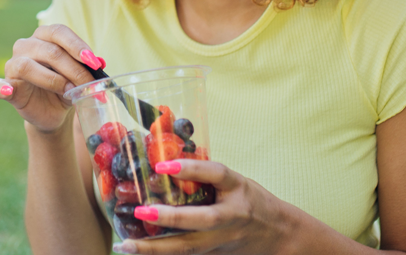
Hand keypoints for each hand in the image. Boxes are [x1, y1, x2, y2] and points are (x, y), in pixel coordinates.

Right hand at [0, 24, 101, 133]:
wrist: (52, 112)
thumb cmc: (65, 86)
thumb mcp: (79, 76)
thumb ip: (87, 68)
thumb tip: (99, 63)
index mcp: (44, 36)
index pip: (59, 32)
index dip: (77, 45)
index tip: (94, 62)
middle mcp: (26, 46)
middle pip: (50, 51)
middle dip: (74, 69)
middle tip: (90, 84)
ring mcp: (12, 65)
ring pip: (28, 65)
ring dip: (53, 80)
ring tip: (69, 91)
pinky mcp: (5, 87)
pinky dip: (1, 88)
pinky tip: (8, 91)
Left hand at [114, 160, 299, 254]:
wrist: (279, 236)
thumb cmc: (252, 201)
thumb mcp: (235, 182)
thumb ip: (206, 174)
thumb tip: (163, 159)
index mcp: (238, 188)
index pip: (216, 174)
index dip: (190, 168)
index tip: (162, 164)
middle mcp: (232, 216)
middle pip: (201, 220)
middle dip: (169, 217)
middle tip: (140, 210)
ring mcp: (224, 241)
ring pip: (188, 248)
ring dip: (155, 248)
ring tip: (126, 245)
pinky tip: (136, 253)